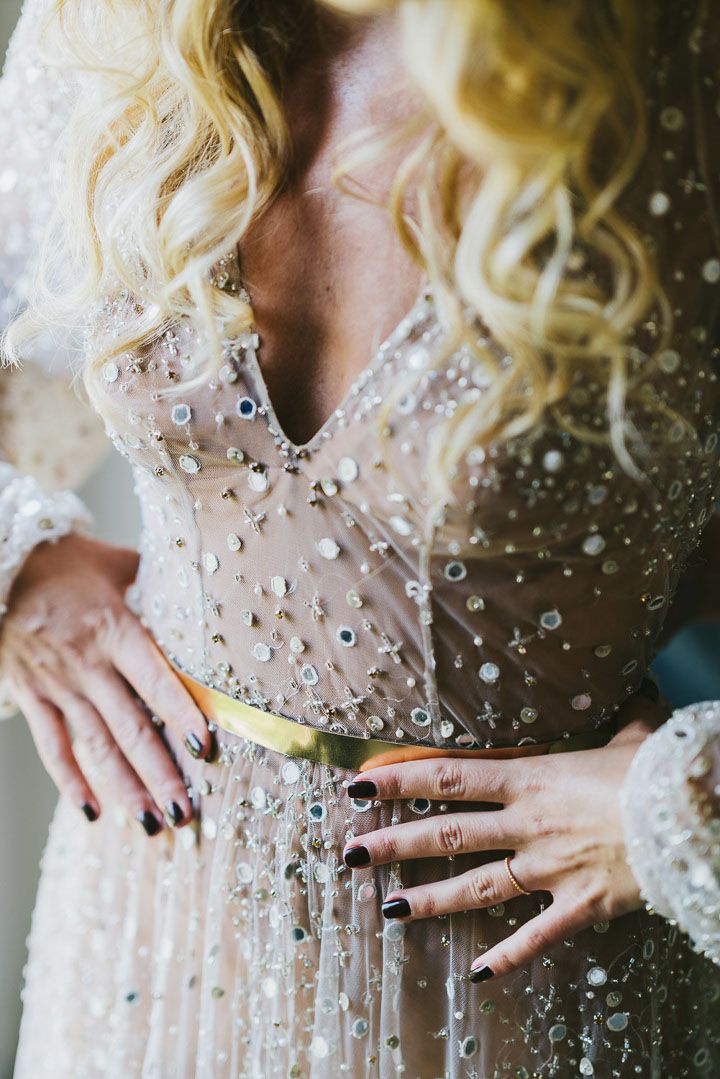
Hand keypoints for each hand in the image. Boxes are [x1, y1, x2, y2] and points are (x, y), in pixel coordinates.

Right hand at [0, 532, 211, 832]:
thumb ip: (153, 576)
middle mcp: (89, 665)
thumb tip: (192, 568)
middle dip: (160, 774)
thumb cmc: (59, 559)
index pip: (155, 681)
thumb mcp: (113, 562)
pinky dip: (70, 780)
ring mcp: (57, 685)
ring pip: (95, 746)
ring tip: (150, 823)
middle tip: (185, 814)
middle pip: (130, 728)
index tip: (205, 750)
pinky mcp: (31, 696)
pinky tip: (91, 810)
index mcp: (115, 630)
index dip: (181, 715)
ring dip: (124, 788)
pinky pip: (51, 745)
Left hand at [342, 693, 665, 982]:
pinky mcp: (580, 904)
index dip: (400, 780)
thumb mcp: (634, 731)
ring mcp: (551, 868)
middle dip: (394, 844)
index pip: (450, 777)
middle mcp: (529, 825)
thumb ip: (621, 712)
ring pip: (476, 888)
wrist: (693, 816)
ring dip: (430, 901)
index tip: (360, 783)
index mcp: (532, 778)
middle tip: (351, 854)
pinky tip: (479, 976)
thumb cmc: (660, 770)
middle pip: (447, 835)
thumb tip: (634, 688)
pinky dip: (509, 956)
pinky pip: (537, 935)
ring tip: (388, 911)